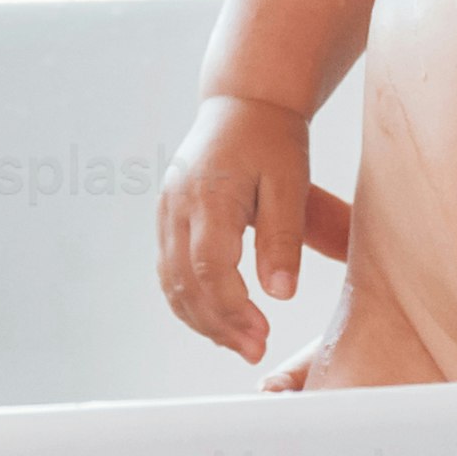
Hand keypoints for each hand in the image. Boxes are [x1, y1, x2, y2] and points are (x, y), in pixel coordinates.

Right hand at [155, 93, 354, 364]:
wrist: (243, 104)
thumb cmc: (272, 139)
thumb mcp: (290, 182)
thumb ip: (284, 237)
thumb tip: (280, 294)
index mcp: (208, 195)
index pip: (209, 266)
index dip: (231, 307)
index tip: (261, 334)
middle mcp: (177, 206)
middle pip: (184, 282)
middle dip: (217, 324)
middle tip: (253, 351)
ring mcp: (166, 213)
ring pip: (170, 281)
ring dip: (201, 319)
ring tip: (238, 344)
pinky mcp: (168, 219)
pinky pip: (169, 270)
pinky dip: (189, 301)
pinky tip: (216, 320)